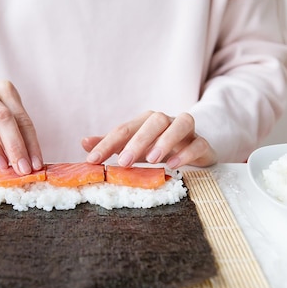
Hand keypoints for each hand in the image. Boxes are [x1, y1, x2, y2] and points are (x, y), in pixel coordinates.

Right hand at [0, 80, 42, 173]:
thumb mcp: (2, 125)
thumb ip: (15, 138)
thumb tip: (29, 163)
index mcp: (4, 90)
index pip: (22, 119)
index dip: (31, 143)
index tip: (34, 164)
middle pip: (2, 116)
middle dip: (14, 145)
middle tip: (20, 167)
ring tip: (0, 164)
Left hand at [82, 111, 216, 167]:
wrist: (193, 148)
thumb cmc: (157, 148)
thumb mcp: (132, 148)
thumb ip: (110, 145)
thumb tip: (84, 143)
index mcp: (146, 121)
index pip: (124, 129)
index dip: (106, 144)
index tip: (92, 160)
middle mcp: (166, 121)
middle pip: (154, 121)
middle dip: (137, 141)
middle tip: (123, 162)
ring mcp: (187, 131)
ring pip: (180, 125)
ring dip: (166, 140)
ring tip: (152, 160)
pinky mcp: (202, 144)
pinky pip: (198, 144)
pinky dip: (186, 153)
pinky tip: (173, 165)